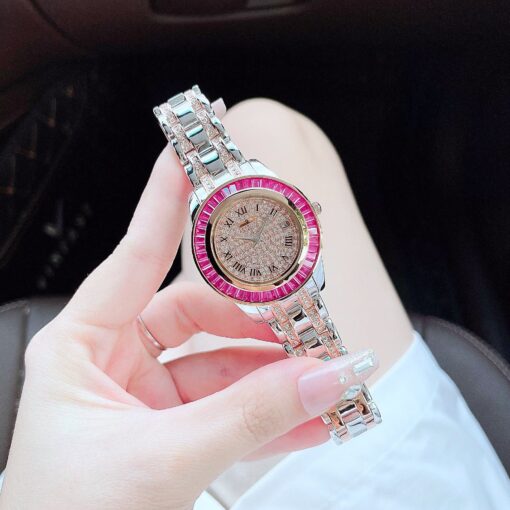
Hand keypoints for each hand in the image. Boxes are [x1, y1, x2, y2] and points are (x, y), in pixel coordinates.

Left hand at [0, 146, 377, 509]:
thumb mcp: (159, 462)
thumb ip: (249, 419)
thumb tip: (323, 377)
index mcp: (82, 346)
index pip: (136, 255)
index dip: (167, 202)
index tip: (194, 157)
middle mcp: (116, 361)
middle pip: (200, 314)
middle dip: (258, 319)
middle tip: (306, 317)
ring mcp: (149, 397)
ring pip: (225, 366)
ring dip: (277, 373)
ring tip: (324, 375)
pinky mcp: (174, 431)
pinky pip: (232, 410)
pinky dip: (273, 414)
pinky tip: (313, 416)